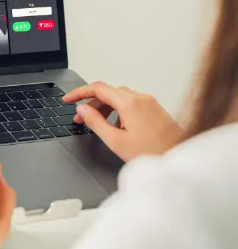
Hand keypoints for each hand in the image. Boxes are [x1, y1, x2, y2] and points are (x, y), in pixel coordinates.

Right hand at [63, 81, 184, 160]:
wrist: (180, 160)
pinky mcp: (155, 110)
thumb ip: (95, 122)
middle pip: (108, 92)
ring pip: (120, 98)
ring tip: (97, 124)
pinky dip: (118, 111)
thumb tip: (82, 109)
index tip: (68, 99)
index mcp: (130, 103)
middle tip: (80, 117)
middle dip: (91, 103)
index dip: (79, 92)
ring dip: (104, 107)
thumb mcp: (115, 141)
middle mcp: (141, 98)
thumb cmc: (153, 153)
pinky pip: (131, 103)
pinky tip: (116, 127)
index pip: (97, 88)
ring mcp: (150, 103)